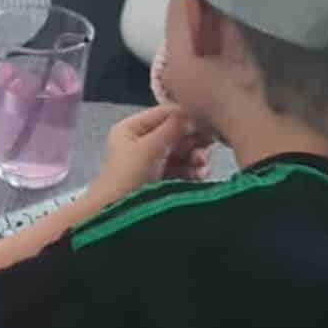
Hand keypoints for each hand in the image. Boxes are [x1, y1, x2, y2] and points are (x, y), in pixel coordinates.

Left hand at [87, 106, 205, 205]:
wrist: (119, 215)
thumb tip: (193, 112)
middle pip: (177, 133)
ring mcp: (153, 162)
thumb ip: (172, 128)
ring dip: (196, 156)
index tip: (208, 123)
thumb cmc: (129, 176)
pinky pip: (183, 169)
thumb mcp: (149, 147)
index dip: (186, 116)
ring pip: (183, 152)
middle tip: (209, 145)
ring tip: (201, 164)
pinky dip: (193, 171)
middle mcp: (142, 142)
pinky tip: (199, 175)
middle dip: (194, 140)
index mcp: (132, 128)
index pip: (165, 113)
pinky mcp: (162, 180)